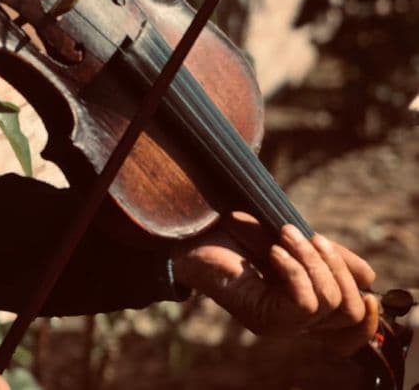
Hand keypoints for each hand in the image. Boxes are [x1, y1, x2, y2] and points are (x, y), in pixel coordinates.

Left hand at [171, 212, 378, 355]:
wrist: (194, 231)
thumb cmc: (240, 233)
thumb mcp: (295, 241)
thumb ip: (327, 257)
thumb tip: (369, 277)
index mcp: (308, 306)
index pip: (354, 330)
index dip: (369, 312)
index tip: (364, 280)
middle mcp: (297, 322)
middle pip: (350, 312)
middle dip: (336, 267)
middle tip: (308, 235)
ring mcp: (280, 324)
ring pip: (328, 305)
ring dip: (312, 260)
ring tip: (285, 234)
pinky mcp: (262, 319)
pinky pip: (302, 306)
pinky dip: (295, 272)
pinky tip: (275, 252)